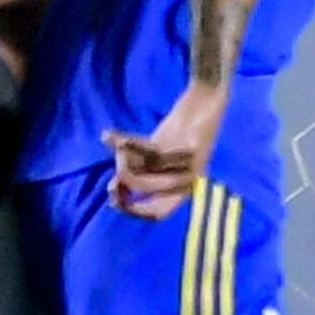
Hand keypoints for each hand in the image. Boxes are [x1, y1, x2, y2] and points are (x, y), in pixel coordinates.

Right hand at [108, 81, 225, 218]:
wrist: (204, 101)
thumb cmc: (176, 132)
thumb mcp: (152, 157)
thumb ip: (137, 173)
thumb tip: (112, 187)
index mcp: (181, 189)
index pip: (158, 213)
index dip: (134, 212)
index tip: (114, 203)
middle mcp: (187, 181)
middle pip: (146, 190)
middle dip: (123, 181)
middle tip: (112, 169)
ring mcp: (191, 166)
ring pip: (148, 170)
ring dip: (125, 157)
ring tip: (118, 143)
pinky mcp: (189, 148)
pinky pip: (149, 151)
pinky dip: (127, 142)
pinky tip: (110, 136)